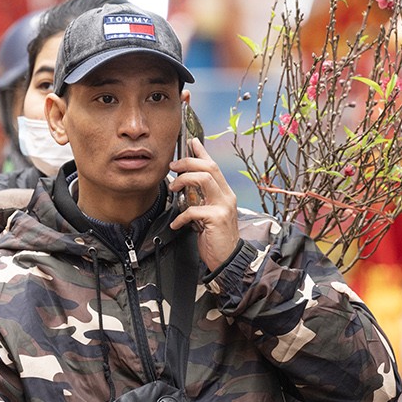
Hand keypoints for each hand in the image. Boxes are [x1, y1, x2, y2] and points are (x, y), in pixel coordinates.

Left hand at [170, 137, 240, 271]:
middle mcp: (226, 196)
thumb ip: (201, 200)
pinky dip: (181, 216)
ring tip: (173, 188)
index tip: (191, 141)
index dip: (202, 152)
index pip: (213, 166)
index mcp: (224, 193)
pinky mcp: (217, 219)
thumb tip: (185, 189)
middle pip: (209, 167)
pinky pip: (194, 209)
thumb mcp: (208, 215)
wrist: (228, 260)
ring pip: (204, 179)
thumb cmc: (216, 238)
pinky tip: (176, 223)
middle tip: (173, 167)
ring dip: (185, 179)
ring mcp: (223, 206)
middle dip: (188, 162)